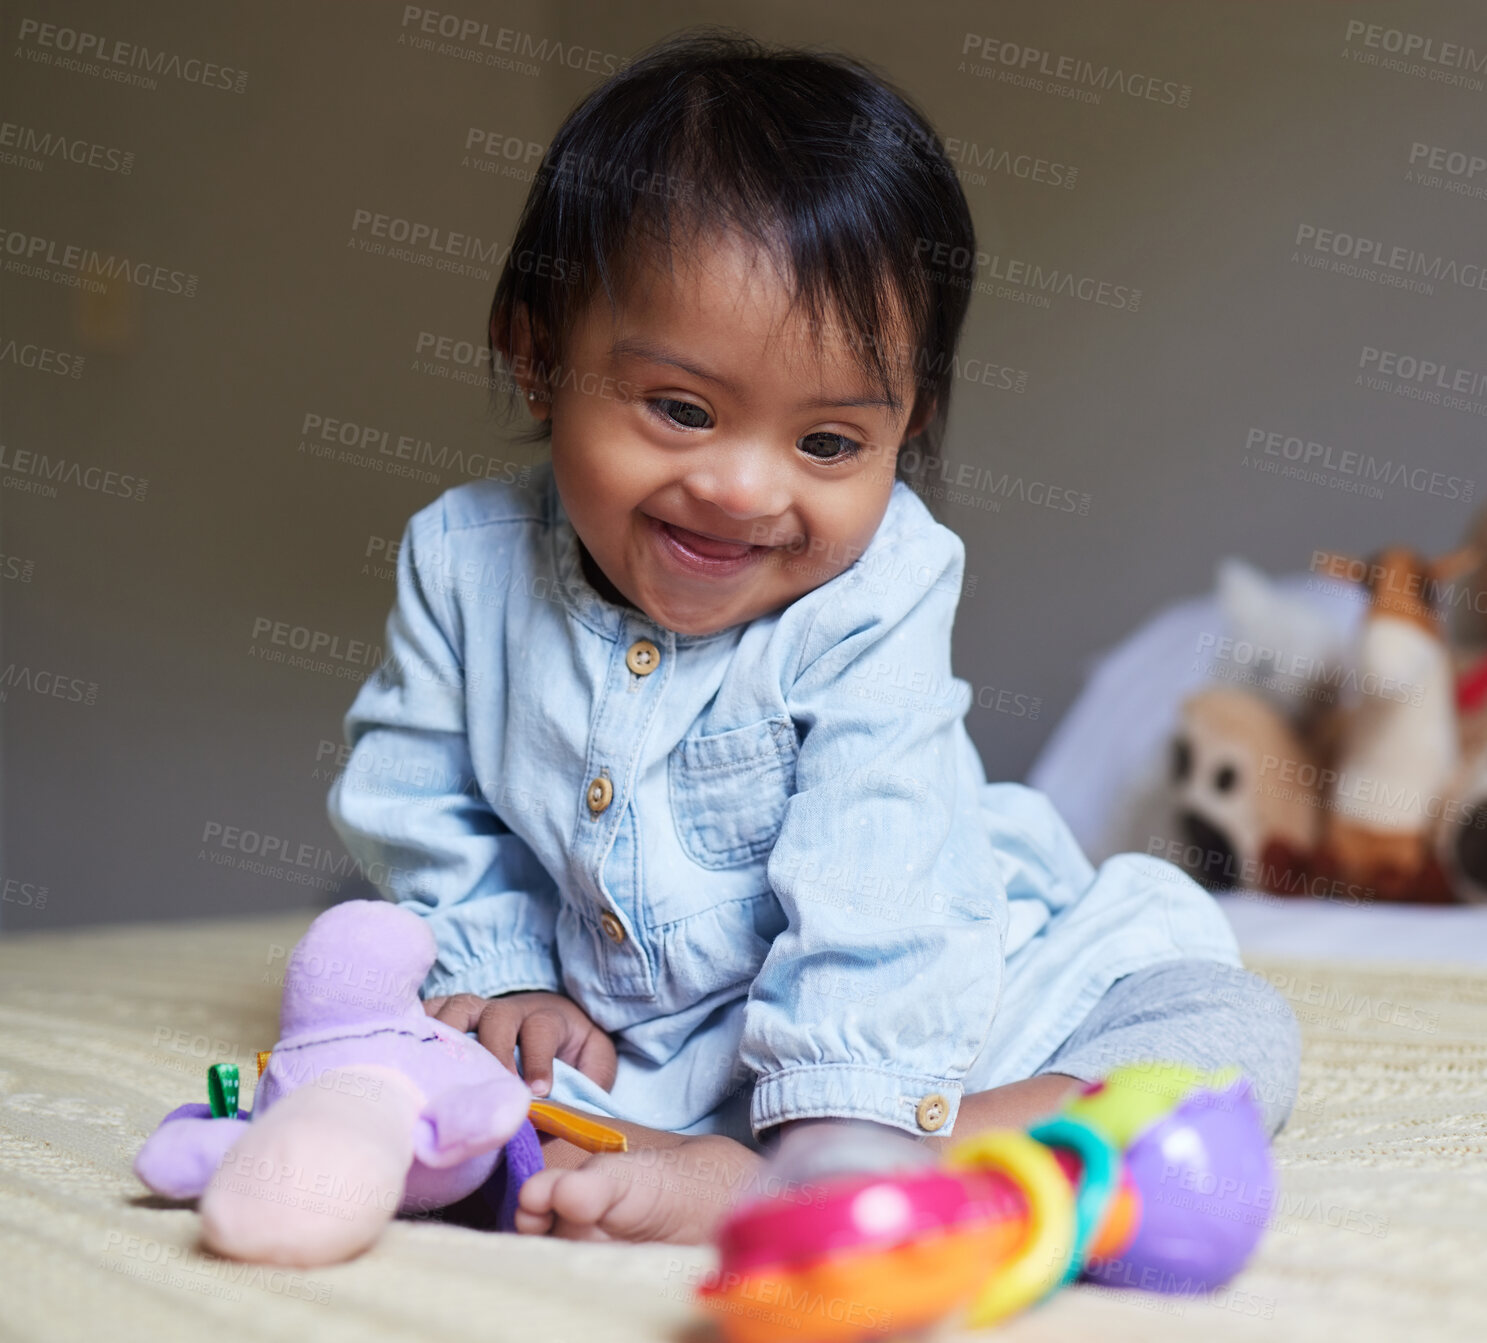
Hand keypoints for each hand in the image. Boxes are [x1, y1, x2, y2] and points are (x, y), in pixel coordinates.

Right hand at [422, 991, 617, 1096]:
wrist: (559, 1024)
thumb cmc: (574, 1051)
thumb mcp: (595, 1066)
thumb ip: (583, 1089)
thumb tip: (550, 1121)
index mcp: (549, 1018)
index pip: (542, 1029)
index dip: (538, 1060)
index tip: (537, 1093)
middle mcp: (511, 1010)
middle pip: (498, 1018)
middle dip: (493, 1052)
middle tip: (488, 1088)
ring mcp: (479, 1008)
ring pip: (459, 1008)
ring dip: (448, 1034)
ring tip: (435, 1067)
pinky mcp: (455, 1013)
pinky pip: (432, 1009)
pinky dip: (418, 1022)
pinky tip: (403, 1046)